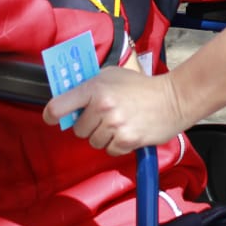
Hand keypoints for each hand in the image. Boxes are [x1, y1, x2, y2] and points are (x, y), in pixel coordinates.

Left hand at [45, 66, 186, 156]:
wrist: (174, 99)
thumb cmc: (142, 86)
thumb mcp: (113, 74)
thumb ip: (91, 85)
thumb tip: (70, 97)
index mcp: (95, 88)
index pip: (58, 106)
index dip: (51, 114)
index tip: (53, 117)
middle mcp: (103, 107)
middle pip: (78, 129)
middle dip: (89, 125)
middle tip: (104, 116)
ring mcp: (115, 125)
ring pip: (93, 142)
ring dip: (104, 136)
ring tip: (119, 123)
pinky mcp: (127, 140)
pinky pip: (109, 150)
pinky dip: (117, 144)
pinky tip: (128, 131)